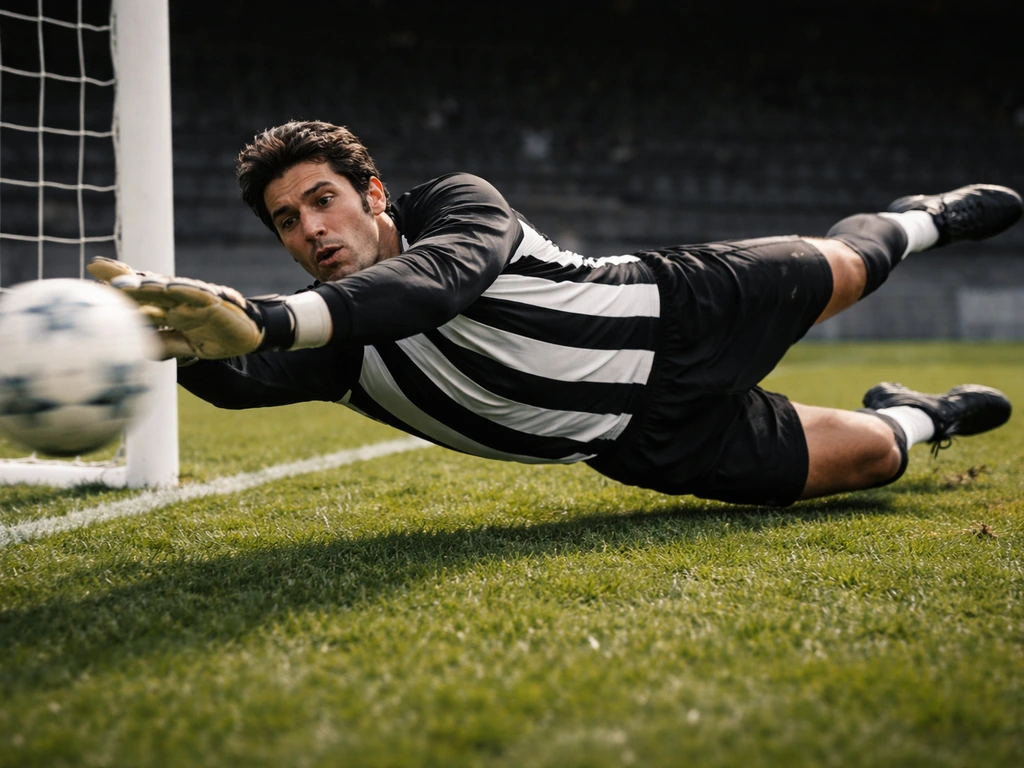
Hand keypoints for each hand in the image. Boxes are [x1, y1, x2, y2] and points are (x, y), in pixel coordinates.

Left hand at [88, 257, 295, 359]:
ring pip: (167, 288)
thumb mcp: (186, 346)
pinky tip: (165, 286)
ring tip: (124, 282)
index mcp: (171, 309)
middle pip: (147, 285)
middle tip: (96, 267)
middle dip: (122, 277)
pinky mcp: (216, 302)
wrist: (252, 336)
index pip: (141, 296)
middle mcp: (179, 300)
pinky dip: (182, 290)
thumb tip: (137, 351)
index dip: (118, 287)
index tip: (91, 280)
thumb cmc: (218, 338)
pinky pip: (198, 295)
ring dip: (145, 285)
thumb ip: (163, 344)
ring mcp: (196, 299)